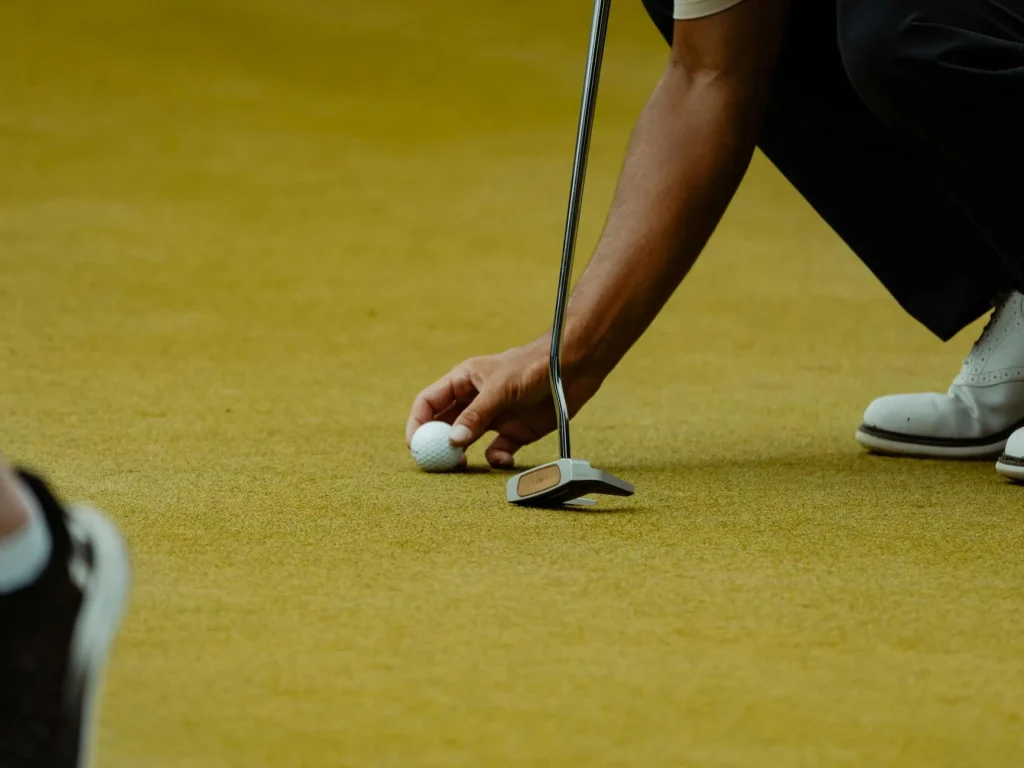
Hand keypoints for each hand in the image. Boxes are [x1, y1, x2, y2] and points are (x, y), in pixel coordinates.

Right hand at [405, 341, 600, 468]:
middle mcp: (475, 400)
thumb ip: (476, 415)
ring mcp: (495, 417)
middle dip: (438, 444)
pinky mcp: (515, 432)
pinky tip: (503, 458)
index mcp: (464, 380)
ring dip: (463, 455)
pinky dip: (496, 459)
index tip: (416, 445)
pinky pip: (497, 451)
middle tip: (437, 463)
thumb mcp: (500, 388)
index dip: (418, 423)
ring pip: (468, 441)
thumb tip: (452, 442)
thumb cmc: (534, 365)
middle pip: (444, 425)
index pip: (429, 402)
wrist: (575, 366)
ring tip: (462, 465)